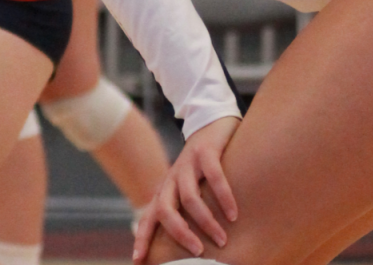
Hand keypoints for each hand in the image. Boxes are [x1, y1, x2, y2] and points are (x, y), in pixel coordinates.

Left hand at [133, 115, 239, 262]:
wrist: (209, 122)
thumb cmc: (201, 165)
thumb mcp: (189, 187)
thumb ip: (186, 210)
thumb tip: (193, 243)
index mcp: (166, 190)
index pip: (149, 217)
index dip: (142, 238)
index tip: (138, 260)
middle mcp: (172, 179)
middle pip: (166, 210)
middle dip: (180, 233)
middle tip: (198, 252)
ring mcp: (187, 164)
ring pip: (189, 197)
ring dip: (205, 220)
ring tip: (222, 238)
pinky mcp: (204, 152)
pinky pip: (214, 177)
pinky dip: (223, 196)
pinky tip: (234, 213)